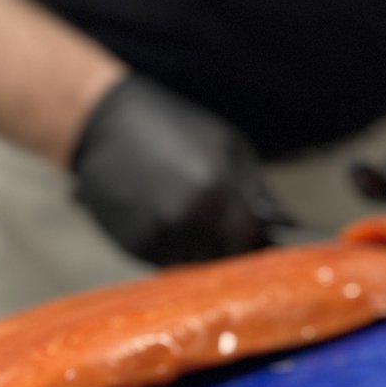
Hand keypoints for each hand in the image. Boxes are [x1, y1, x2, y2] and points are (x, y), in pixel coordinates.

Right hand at [71, 74, 282, 263]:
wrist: (104, 123)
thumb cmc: (173, 128)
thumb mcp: (226, 145)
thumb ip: (255, 189)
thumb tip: (281, 226)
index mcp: (217, 190)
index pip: (247, 240)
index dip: (250, 240)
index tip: (248, 235)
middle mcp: (188, 218)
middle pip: (221, 258)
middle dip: (224, 246)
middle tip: (215, 226)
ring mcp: (159, 234)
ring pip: (193, 263)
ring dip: (195, 250)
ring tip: (184, 218)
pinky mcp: (134, 245)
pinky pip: (164, 261)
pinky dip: (169, 249)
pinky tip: (161, 220)